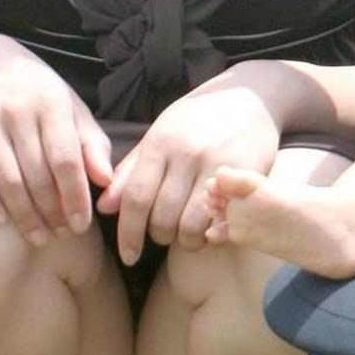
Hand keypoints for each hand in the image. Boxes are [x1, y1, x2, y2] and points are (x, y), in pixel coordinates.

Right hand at [0, 36, 112, 243]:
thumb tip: (106, 181)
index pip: (66, 160)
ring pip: (6, 178)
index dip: (74, 197)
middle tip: (59, 236)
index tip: (80, 226)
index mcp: (51, 102)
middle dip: (51, 212)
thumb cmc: (36, 93)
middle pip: (37, 174)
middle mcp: (17, 107)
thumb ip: (92, 143)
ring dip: (22, 214)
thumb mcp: (70, 109)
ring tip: (36, 236)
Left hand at [95, 86, 280, 263]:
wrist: (250, 98)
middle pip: (163, 218)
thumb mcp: (159, 137)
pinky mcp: (246, 177)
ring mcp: (218, 166)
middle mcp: (187, 154)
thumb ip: (130, 172)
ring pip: (192, 226)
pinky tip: (210, 228)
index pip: (137, 198)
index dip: (129, 233)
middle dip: (159, 236)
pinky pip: (223, 221)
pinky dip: (212, 234)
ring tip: (186, 234)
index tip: (128, 255)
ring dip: (186, 241)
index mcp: (160, 143)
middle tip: (164, 233)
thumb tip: (103, 209)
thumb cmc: (196, 122)